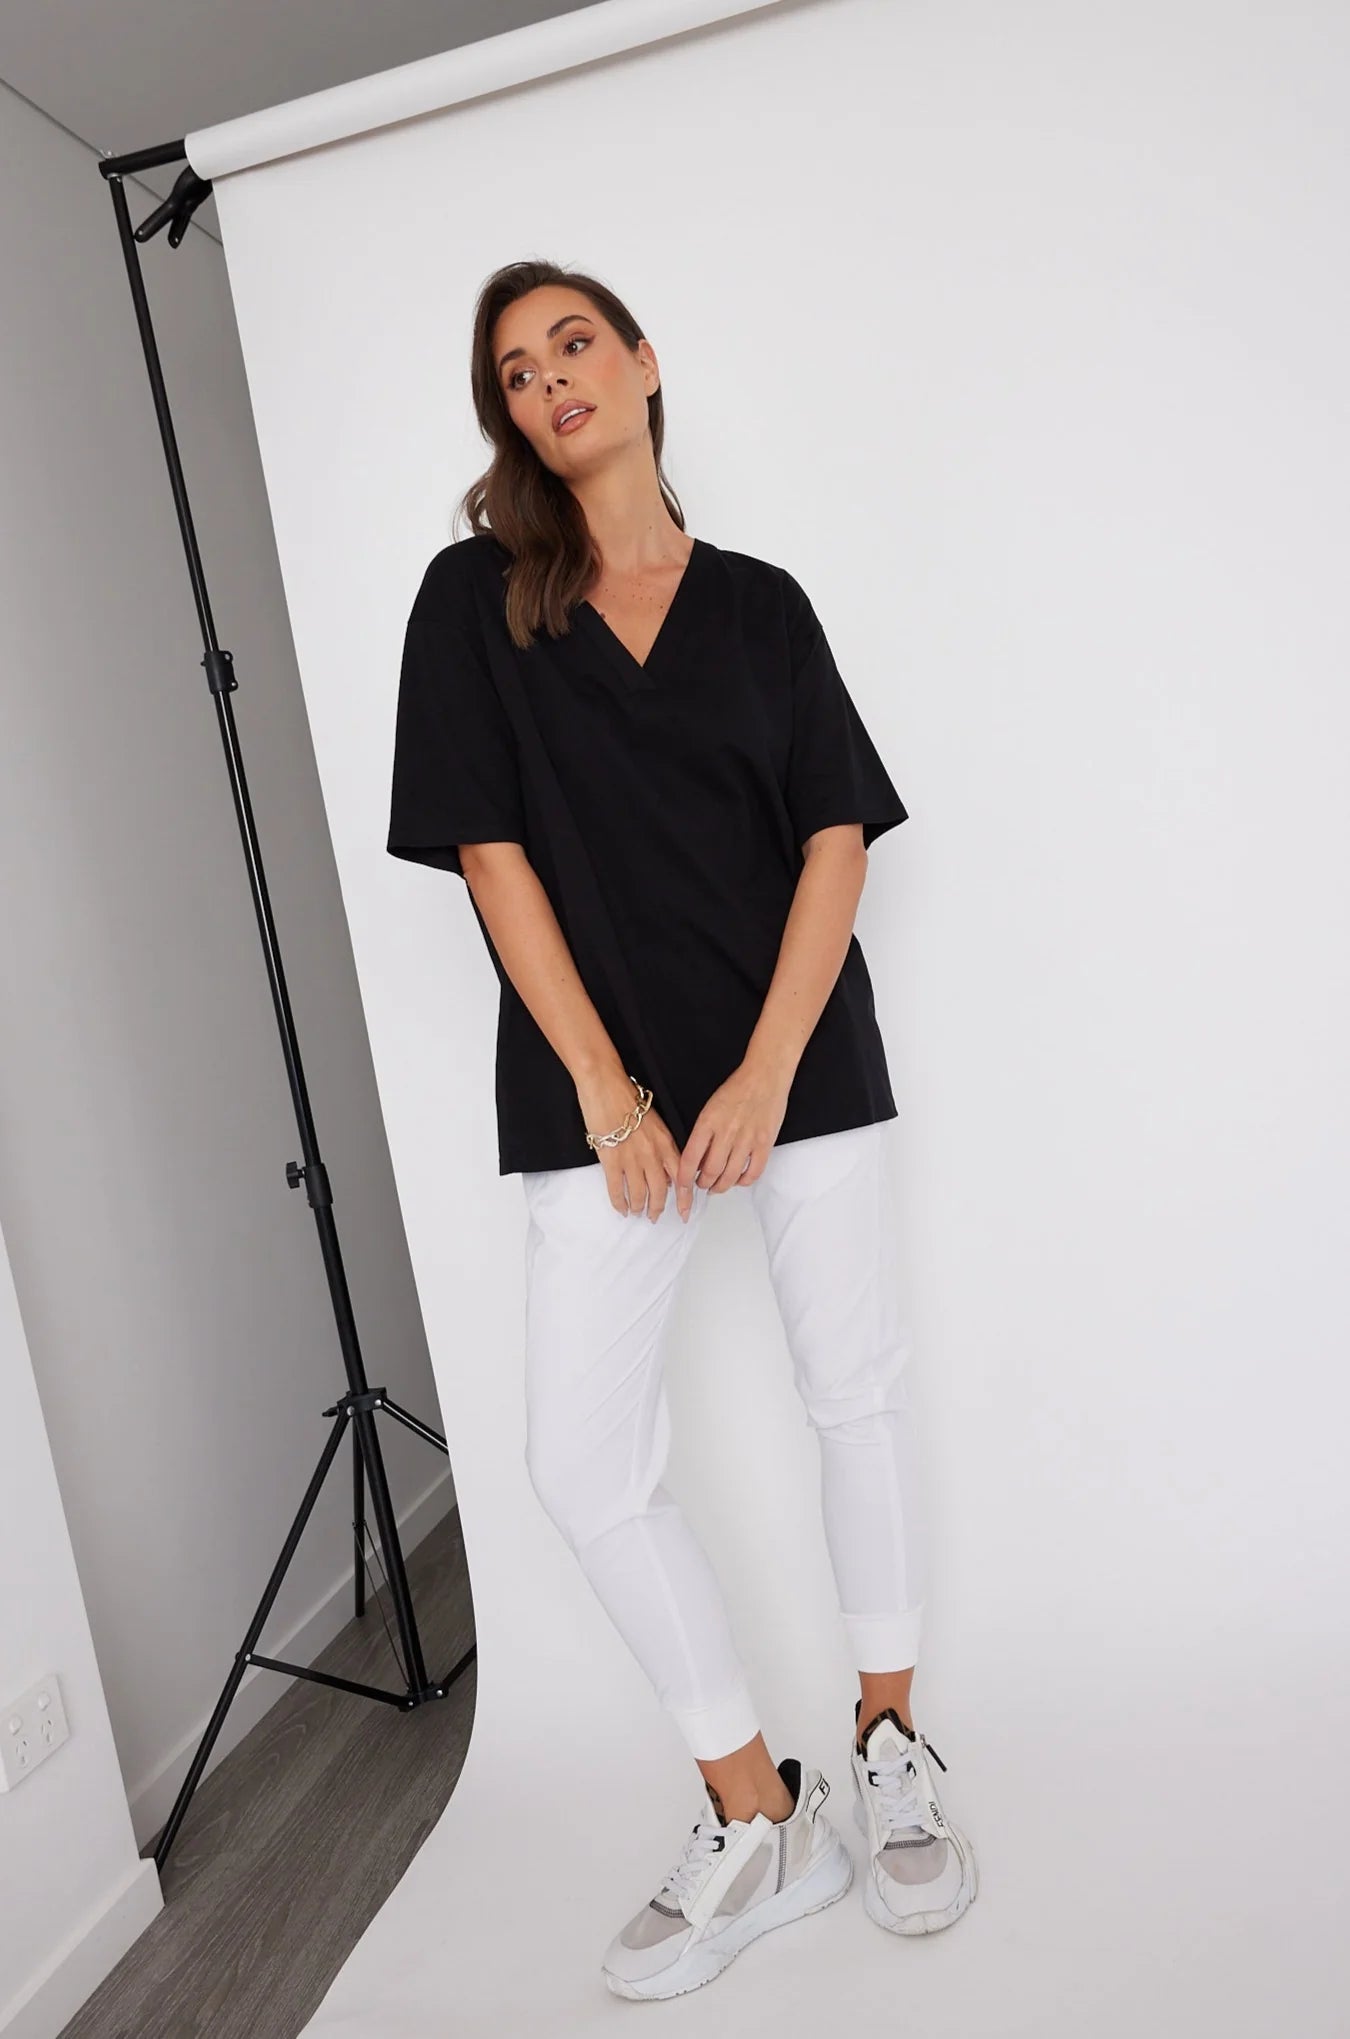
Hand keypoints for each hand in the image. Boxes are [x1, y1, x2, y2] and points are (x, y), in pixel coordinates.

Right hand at [575, 1069, 684, 1222]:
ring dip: (638, 1207)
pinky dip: (619, 1202)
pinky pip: (617, 1189)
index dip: (684, 1199)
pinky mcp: (611, 1160)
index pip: (681, 1178)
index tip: (685, 1213)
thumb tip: (665, 1173)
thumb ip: (663, 1148)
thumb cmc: (629, 1100)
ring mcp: (631, 1159)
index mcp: (666, 1143)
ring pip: (639, 1193)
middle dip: (657, 1208)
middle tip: (654, 1217)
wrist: (606, 1087)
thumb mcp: (657, 1124)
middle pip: (659, 1191)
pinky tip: (621, 1209)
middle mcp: (652, 1155)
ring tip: (637, 1212)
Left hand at [675, 1062, 790, 1203]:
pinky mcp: (765, 1143)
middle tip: (702, 1184)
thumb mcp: (710, 1108)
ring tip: (717, 1186)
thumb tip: (696, 1159)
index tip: (683, 1186)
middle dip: (703, 1184)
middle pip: (710, 1171)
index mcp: (708, 1122)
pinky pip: (754, 1172)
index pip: (690, 1158)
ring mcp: (747, 1140)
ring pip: (730, 1175)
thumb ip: (703, 1133)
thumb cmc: (737, 1088)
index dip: (684, 1178)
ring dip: (721, 1186)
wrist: (764, 1076)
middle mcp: (726, 1133)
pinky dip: (744, 1181)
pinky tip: (739, 1179)